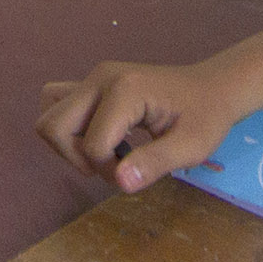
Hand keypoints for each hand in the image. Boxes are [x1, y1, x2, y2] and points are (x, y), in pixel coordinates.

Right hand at [37, 61, 245, 194]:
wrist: (213, 87)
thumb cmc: (206, 117)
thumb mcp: (191, 146)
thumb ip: (156, 162)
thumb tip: (120, 183)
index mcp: (125, 91)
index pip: (92, 145)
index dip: (108, 171)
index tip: (136, 171)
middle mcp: (100, 79)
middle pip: (52, 125)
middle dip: (76, 157)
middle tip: (111, 164)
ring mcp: (93, 78)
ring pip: (49, 116)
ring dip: (68, 144)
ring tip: (104, 151)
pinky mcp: (93, 83)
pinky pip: (59, 105)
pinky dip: (70, 129)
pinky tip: (101, 137)